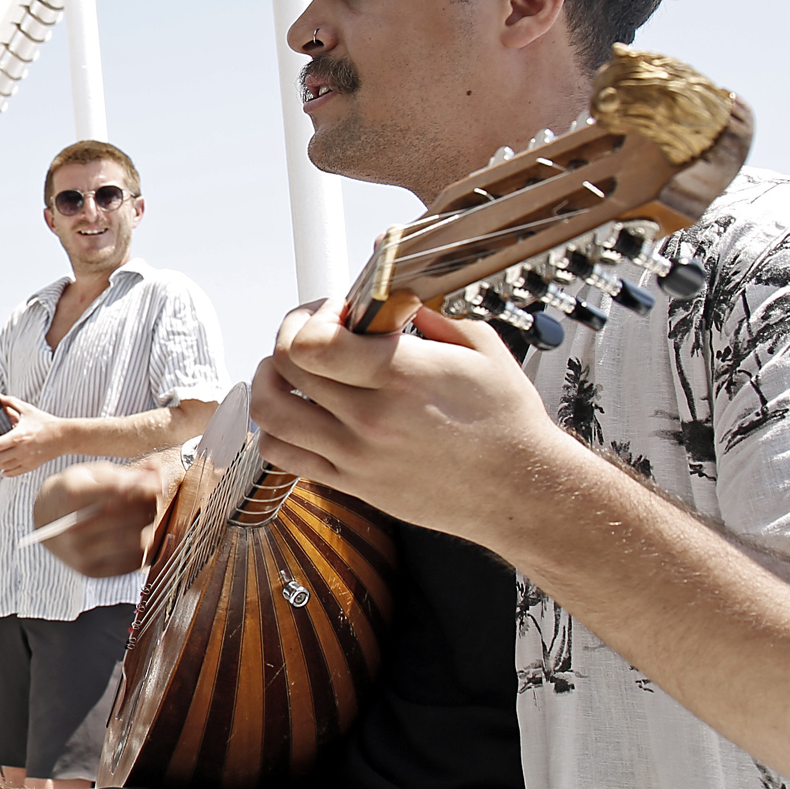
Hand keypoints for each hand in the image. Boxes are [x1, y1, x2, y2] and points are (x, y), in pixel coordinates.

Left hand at [0, 395, 66, 476]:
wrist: (64, 436)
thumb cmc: (46, 422)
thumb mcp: (28, 410)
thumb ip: (11, 403)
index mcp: (19, 436)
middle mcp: (21, 450)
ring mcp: (27, 459)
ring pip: (4, 467)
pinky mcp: (32, 465)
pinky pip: (15, 472)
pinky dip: (6, 473)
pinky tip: (1, 471)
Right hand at [31, 456, 175, 578]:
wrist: (44, 523)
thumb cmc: (70, 494)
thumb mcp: (90, 475)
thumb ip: (125, 476)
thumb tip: (156, 472)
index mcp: (72, 496)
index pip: (121, 493)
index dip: (145, 486)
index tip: (154, 481)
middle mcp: (73, 529)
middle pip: (134, 517)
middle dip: (150, 503)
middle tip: (150, 496)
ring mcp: (81, 554)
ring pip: (138, 541)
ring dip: (148, 525)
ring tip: (142, 515)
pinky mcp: (91, 571)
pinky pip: (134, 561)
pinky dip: (142, 546)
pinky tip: (134, 533)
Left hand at [248, 299, 578, 544]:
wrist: (520, 491)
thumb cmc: (507, 423)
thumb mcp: (480, 347)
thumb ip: (429, 315)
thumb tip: (392, 297)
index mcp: (400, 376)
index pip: (312, 343)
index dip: (311, 316)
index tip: (335, 311)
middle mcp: (370, 417)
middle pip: (286, 367)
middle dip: (290, 336)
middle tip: (312, 331)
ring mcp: (355, 454)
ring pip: (270, 413)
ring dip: (269, 381)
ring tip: (287, 369)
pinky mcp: (351, 483)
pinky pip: (284, 455)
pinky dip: (275, 429)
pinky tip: (296, 411)